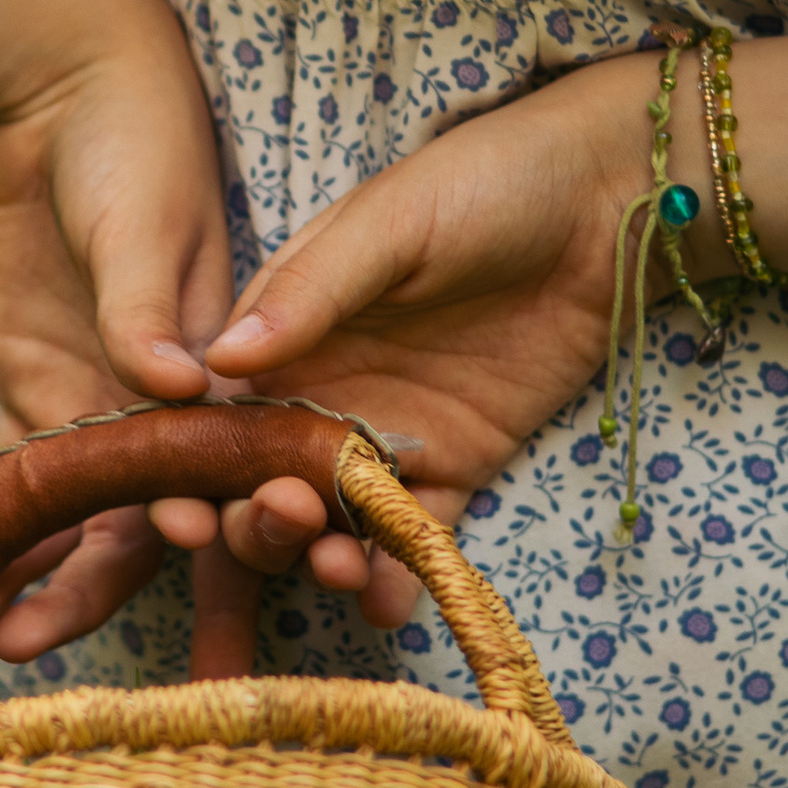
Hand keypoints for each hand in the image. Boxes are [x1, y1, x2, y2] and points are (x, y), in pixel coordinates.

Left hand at [0, 0, 270, 673]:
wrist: (66, 94)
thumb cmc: (137, 147)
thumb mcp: (146, 220)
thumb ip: (149, 306)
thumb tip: (177, 384)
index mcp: (228, 376)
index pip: (232, 467)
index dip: (214, 509)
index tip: (185, 538)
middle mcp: (172, 415)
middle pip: (154, 523)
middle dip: (102, 588)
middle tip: (40, 640)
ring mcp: (102, 413)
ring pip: (83, 525)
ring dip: (42, 584)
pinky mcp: (39, 399)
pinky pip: (19, 488)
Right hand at [158, 57, 662, 625]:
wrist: (605, 203)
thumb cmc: (484, 184)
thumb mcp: (391, 222)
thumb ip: (310, 291)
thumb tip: (218, 363)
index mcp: (285, 328)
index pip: (212, 409)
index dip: (185, 464)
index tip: (181, 509)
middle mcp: (323, 390)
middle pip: (259, 479)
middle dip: (256, 518)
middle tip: (288, 520)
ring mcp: (389, 434)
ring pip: (329, 519)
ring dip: (318, 555)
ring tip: (339, 566)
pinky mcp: (457, 465)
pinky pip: (413, 536)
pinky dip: (395, 578)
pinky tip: (386, 603)